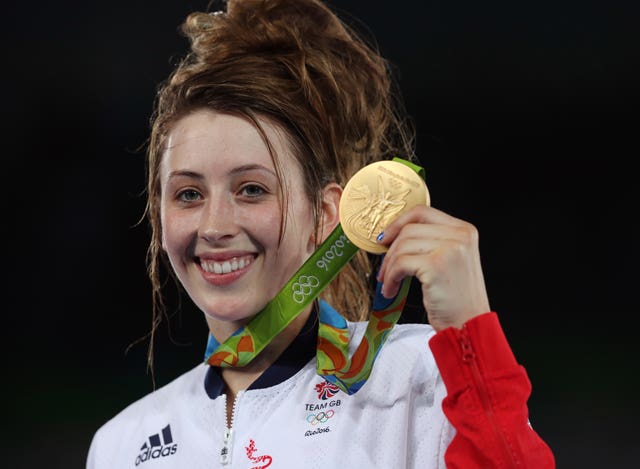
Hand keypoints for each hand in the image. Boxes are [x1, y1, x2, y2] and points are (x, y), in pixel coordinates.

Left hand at [376, 205, 490, 330]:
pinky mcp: (436, 265)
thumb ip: (432, 242)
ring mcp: (450, 249)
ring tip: (388, 282)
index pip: (423, 212)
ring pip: (402, 246)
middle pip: (409, 229)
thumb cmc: (456, 299)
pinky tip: (391, 290)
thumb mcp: (451, 261)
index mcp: (465, 230)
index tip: (385, 238)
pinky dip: (390, 278)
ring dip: (389, 267)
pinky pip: (400, 264)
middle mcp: (460, 235)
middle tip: (383, 269)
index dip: (398, 223)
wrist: (468, 326)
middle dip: (390, 250)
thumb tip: (393, 235)